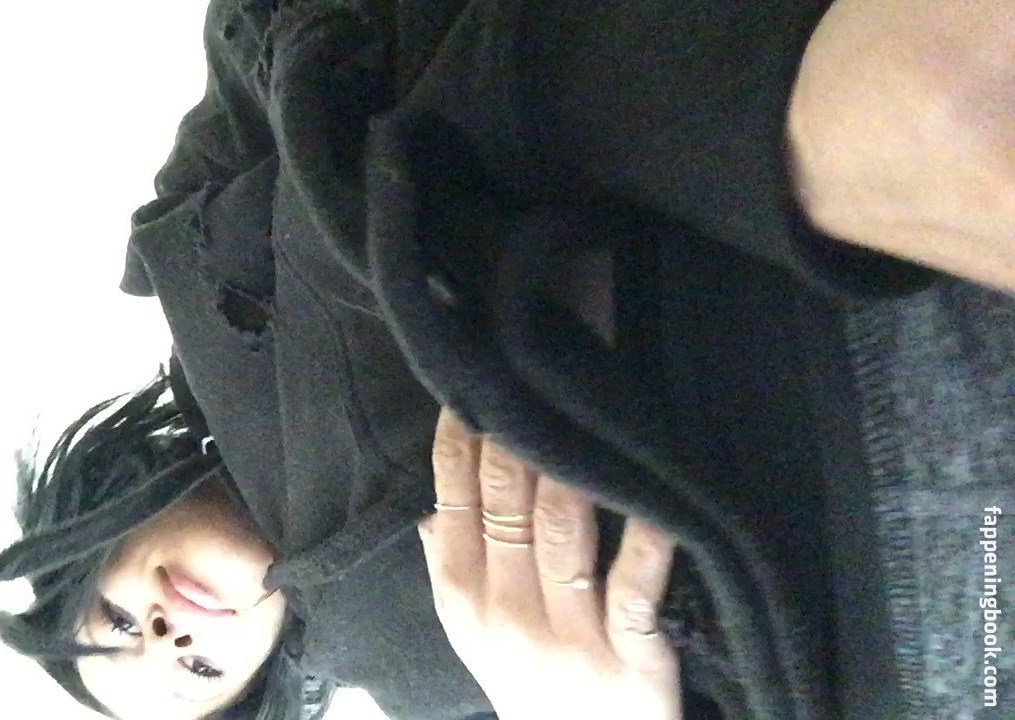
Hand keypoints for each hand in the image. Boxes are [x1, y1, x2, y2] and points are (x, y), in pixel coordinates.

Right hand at [417, 408, 680, 719]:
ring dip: (570, 468)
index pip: (452, 498)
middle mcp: (506, 612)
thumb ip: (450, 565)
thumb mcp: (473, 632)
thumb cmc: (527, 683)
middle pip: (505, 502)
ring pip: (562, 530)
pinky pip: (634, 589)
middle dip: (517, 432)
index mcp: (463, 597)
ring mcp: (568, 637)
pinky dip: (646, 542)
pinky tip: (655, 499)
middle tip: (535, 373)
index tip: (476, 383)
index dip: (462, 437)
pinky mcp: (629, 660)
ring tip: (584, 413)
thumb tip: (430, 502)